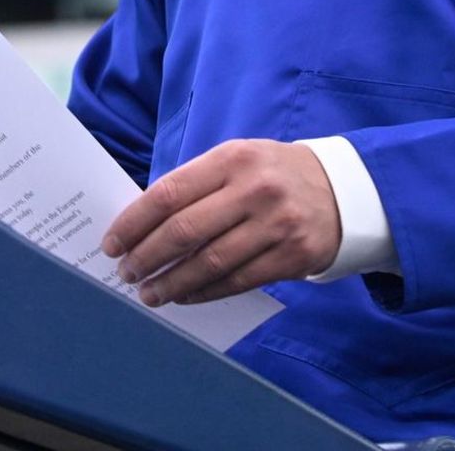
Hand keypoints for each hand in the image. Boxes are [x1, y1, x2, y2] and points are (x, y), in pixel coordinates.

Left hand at [101, 139, 341, 305]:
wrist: (342, 189)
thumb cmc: (272, 174)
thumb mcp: (237, 160)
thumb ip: (197, 184)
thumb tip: (144, 221)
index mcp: (232, 158)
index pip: (170, 192)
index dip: (135, 221)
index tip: (112, 242)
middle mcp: (254, 189)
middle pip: (185, 230)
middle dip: (147, 256)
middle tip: (125, 272)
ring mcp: (276, 224)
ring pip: (209, 262)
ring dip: (172, 282)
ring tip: (148, 293)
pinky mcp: (292, 256)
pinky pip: (237, 281)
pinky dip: (204, 292)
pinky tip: (184, 296)